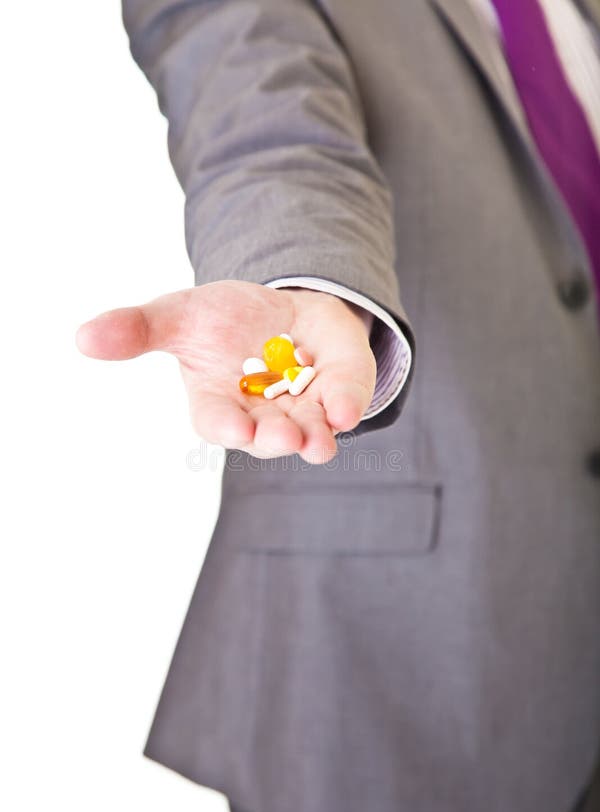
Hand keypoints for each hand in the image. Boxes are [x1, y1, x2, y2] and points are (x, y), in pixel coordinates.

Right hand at [76, 280, 375, 462]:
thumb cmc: (220, 322)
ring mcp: (303, 406)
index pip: (219, 422)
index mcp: (219, 403)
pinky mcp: (336, 390)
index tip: (234, 429)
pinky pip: (343, 403)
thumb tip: (82, 337)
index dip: (226, 427)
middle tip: (285, 438)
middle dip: (276, 437)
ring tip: (319, 443)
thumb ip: (138, 329)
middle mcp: (261, 415)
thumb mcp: (178, 315)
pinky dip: (348, 406)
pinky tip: (347, 410)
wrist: (278, 309)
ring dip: (315, 437)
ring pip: (310, 430)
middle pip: (267, 435)